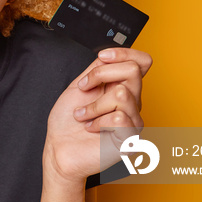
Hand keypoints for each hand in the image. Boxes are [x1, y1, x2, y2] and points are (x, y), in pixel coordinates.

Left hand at [43, 48, 151, 183]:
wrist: (59, 147)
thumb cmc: (68, 121)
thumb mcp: (80, 85)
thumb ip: (98, 68)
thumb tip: (110, 54)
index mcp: (122, 87)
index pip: (142, 61)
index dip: (123, 53)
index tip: (102, 56)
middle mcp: (132, 103)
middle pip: (133, 70)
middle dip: (100, 75)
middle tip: (84, 88)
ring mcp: (133, 121)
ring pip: (121, 94)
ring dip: (93, 105)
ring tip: (84, 116)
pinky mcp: (131, 139)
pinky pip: (118, 118)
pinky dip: (97, 122)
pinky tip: (92, 129)